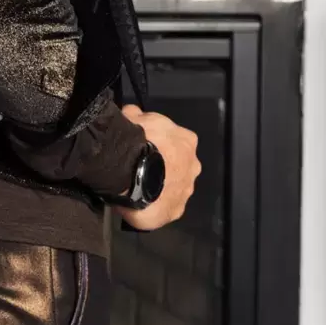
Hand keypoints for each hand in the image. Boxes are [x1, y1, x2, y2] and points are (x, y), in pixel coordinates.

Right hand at [114, 105, 200, 231]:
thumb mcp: (134, 115)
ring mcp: (186, 191)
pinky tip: (139, 200)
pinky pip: (164, 207)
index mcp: (187, 141)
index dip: (160, 142)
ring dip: (160, 186)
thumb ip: (137, 115)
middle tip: (142, 164)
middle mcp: (193, 167)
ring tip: (137, 184)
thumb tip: (133, 113)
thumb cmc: (138, 140)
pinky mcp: (175, 212)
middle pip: (179, 166)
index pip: (177, 140)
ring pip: (173, 188)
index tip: (146, 143)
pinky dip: (154, 205)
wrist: (132, 171)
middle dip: (165, 166)